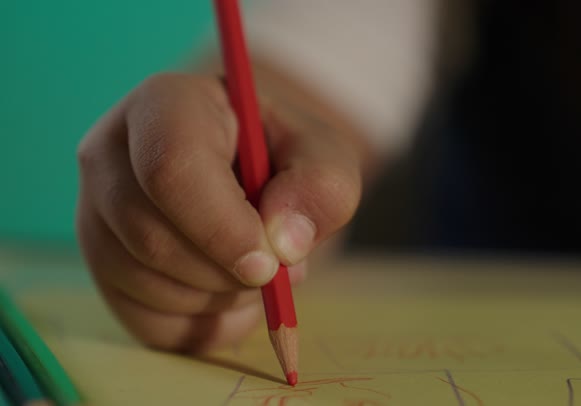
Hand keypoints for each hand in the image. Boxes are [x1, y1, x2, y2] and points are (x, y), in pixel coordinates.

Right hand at [76, 73, 361, 350]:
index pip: (170, 168)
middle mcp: (110, 155)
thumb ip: (322, 186)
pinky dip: (203, 325)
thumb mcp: (325, 155)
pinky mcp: (104, 268)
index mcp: (164, 104)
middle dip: (227, 272)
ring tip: (257, 269)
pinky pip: (145, 322)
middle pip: (151, 236)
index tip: (270, 263)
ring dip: (220, 298)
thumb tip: (283, 242)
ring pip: (145, 284)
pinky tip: (231, 294)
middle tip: (277, 269)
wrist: (253, 172)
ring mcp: (95, 214)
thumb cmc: (284, 156)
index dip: (221, 227)